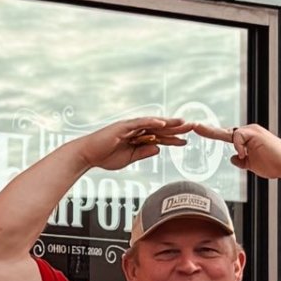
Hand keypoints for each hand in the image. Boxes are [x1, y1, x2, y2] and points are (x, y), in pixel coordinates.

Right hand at [76, 117, 193, 172]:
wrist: (87, 155)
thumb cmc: (104, 157)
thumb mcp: (128, 158)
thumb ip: (143, 153)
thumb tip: (158, 150)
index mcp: (137, 138)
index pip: (158, 138)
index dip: (172, 140)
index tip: (185, 142)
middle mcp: (136, 130)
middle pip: (160, 128)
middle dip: (176, 128)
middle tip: (192, 127)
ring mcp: (130, 127)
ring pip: (153, 123)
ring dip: (168, 123)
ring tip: (183, 123)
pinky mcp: (123, 126)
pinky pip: (140, 123)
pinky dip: (152, 122)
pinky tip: (163, 123)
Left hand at [192, 122, 280, 179]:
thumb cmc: (273, 165)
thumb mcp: (251, 164)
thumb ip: (241, 160)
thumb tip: (232, 158)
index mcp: (246, 139)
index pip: (224, 136)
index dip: (211, 133)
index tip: (197, 130)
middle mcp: (248, 133)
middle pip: (223, 132)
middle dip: (208, 130)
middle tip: (194, 126)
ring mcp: (252, 131)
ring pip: (231, 134)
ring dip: (236, 147)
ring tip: (247, 155)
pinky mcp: (255, 133)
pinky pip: (238, 136)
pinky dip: (239, 146)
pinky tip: (247, 153)